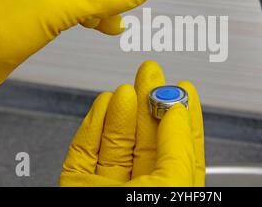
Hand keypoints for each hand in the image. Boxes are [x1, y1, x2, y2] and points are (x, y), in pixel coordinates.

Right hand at [59, 60, 204, 185]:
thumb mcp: (174, 183)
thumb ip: (178, 146)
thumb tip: (178, 111)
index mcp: (171, 187)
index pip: (182, 146)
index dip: (183, 114)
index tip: (185, 87)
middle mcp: (141, 186)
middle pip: (146, 137)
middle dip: (149, 100)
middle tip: (150, 73)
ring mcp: (107, 185)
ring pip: (115, 140)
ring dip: (121, 108)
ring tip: (129, 88)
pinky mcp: (77, 184)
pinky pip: (84, 150)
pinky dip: (92, 123)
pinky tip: (104, 104)